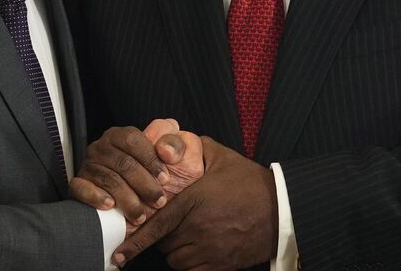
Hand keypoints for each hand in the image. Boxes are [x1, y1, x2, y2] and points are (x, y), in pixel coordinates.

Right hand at [70, 120, 193, 221]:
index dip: (151, 160)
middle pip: (122, 162)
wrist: (141, 207)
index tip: (165, 179)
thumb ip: (178, 144)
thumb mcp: (176, 158)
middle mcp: (102, 147)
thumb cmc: (158, 180)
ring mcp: (89, 166)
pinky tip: (110, 206)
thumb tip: (167, 150)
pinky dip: (96, 197)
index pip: (133, 139)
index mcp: (121, 135)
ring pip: (108, 179)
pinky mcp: (78, 185)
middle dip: (144, 184)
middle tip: (159, 201)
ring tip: (141, 215)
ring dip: (128, 199)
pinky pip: (81, 188)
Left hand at [112, 137, 274, 270]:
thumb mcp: (222, 157)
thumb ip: (194, 148)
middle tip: (176, 223)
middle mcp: (199, 228)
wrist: (282, 209)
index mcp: (194, 202)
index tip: (118, 253)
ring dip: (176, 250)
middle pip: (164, 243)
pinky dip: (190, 264)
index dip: (135, 241)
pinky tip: (197, 250)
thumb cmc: (251, 183)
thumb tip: (170, 143)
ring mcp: (211, 250)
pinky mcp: (221, 265)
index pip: (156, 225)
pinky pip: (193, 270)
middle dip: (163, 235)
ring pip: (176, 259)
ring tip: (188, 235)